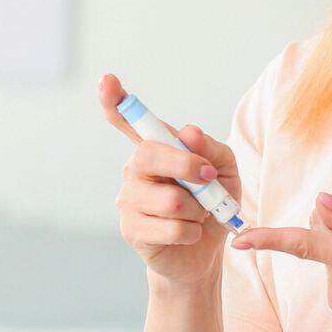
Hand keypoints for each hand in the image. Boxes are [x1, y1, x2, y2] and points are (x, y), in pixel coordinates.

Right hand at [99, 72, 242, 289]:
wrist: (205, 251)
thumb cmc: (213, 203)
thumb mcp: (225, 171)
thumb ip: (212, 149)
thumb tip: (189, 133)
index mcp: (156, 148)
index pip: (128, 119)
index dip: (115, 101)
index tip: (107, 80)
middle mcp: (135, 168)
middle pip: (149, 155)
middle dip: (186, 166)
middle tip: (208, 178)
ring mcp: (129, 199)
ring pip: (169, 199)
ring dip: (198, 209)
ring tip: (199, 214)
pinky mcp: (131, 229)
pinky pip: (171, 228)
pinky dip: (192, 231)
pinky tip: (189, 232)